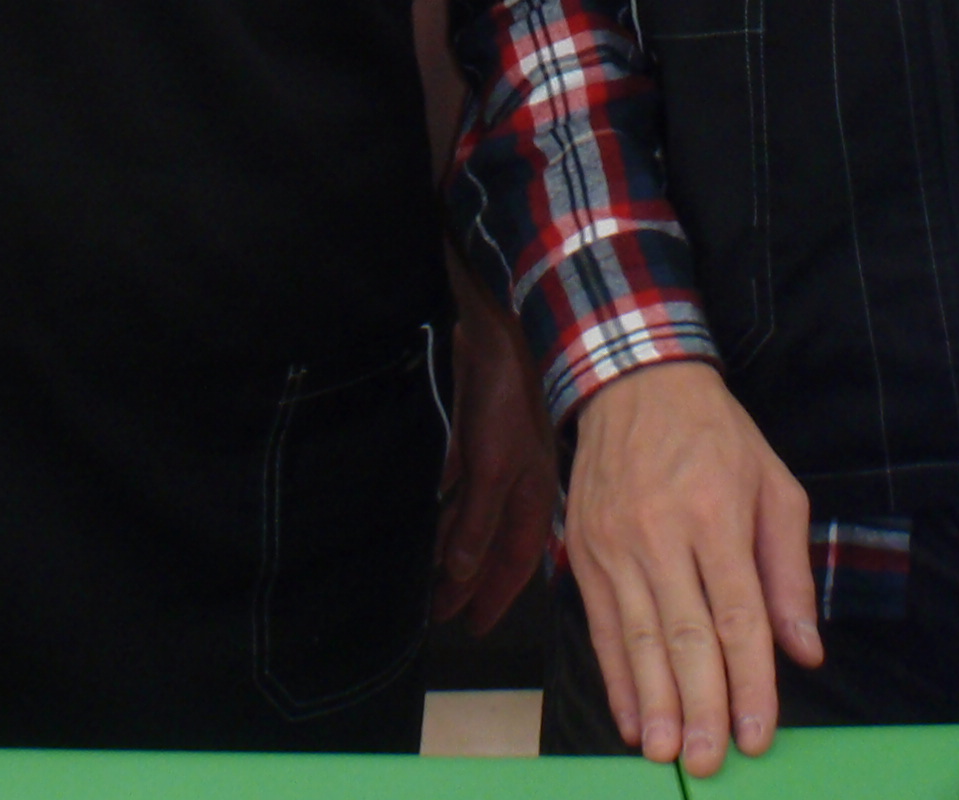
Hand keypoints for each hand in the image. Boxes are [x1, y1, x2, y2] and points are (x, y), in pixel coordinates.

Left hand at [435, 274, 558, 632]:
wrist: (502, 327)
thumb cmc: (507, 399)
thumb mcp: (492, 468)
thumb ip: (477, 521)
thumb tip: (462, 575)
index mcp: (531, 495)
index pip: (514, 562)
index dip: (493, 597)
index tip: (471, 629)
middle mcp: (518, 482)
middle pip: (491, 542)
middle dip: (468, 578)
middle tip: (438, 611)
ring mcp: (496, 455)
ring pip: (472, 512)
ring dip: (451, 541)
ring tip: (427, 571)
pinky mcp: (475, 430)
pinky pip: (458, 478)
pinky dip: (444, 498)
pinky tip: (427, 508)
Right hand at [562, 359, 821, 775]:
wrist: (634, 381)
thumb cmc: (715, 435)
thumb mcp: (774, 484)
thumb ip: (789, 571)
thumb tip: (805, 650)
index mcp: (717, 514)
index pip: (737, 615)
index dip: (750, 681)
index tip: (758, 734)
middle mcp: (662, 533)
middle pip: (685, 636)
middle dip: (701, 706)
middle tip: (711, 762)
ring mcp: (615, 545)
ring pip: (639, 638)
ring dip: (655, 703)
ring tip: (668, 753)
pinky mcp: (584, 552)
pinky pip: (602, 626)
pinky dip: (616, 677)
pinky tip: (631, 718)